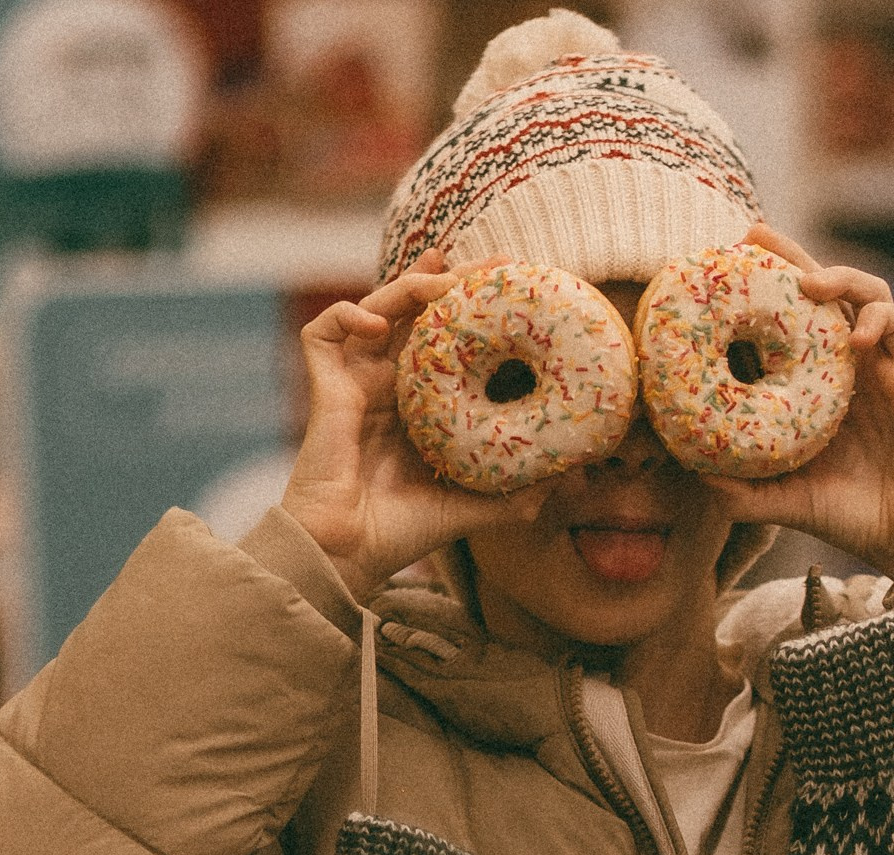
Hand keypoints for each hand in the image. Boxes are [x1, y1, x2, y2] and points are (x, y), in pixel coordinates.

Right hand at [279, 249, 551, 595]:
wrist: (347, 553)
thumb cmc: (401, 534)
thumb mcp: (474, 506)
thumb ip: (517, 492)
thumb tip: (571, 476)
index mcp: (419, 404)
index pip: (448, 338)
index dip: (475, 309)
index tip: (515, 287)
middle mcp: (388, 385)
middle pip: (416, 309)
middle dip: (453, 277)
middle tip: (497, 262)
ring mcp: (355, 382)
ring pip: (376, 306)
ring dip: (409, 283)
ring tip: (444, 279)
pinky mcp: (325, 387)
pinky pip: (322, 331)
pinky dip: (346, 314)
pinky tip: (379, 324)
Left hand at [698, 224, 893, 577]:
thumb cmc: (847, 515)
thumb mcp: (778, 499)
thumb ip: (738, 488)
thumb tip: (688, 472)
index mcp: (816, 383)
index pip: (787, 320)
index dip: (761, 291)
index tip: (722, 269)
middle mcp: (847, 364)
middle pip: (822, 289)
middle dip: (790, 255)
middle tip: (753, 234)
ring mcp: (882, 363)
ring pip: (866, 290)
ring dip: (838, 276)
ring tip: (809, 284)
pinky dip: (877, 317)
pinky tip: (854, 338)